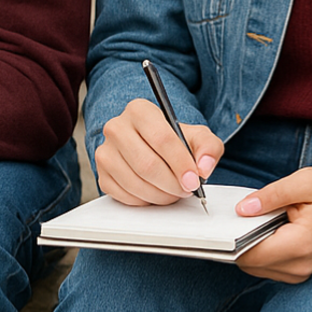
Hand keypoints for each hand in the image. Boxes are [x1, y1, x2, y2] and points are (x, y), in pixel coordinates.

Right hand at [95, 98, 223, 205]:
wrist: (153, 148)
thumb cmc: (174, 140)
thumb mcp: (198, 137)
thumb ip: (209, 148)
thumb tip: (203, 167)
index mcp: (139, 110)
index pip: (161, 138)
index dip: (180, 163)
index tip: (193, 180)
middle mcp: (117, 128)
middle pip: (147, 164)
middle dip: (172, 184)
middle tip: (186, 189)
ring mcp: (105, 152)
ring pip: (135, 183)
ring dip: (161, 195)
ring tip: (174, 192)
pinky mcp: (102, 174)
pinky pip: (125, 196)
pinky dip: (146, 200)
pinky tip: (157, 193)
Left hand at [234, 168, 311, 282]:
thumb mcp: (302, 182)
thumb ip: (270, 196)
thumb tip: (242, 209)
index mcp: (301, 244)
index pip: (251, 253)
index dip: (233, 239)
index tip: (226, 223)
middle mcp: (300, 266)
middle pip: (249, 263)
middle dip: (241, 241)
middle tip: (247, 217)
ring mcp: (299, 273)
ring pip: (254, 267)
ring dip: (250, 246)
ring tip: (263, 223)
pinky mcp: (297, 273)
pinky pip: (265, 267)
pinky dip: (260, 251)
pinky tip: (269, 232)